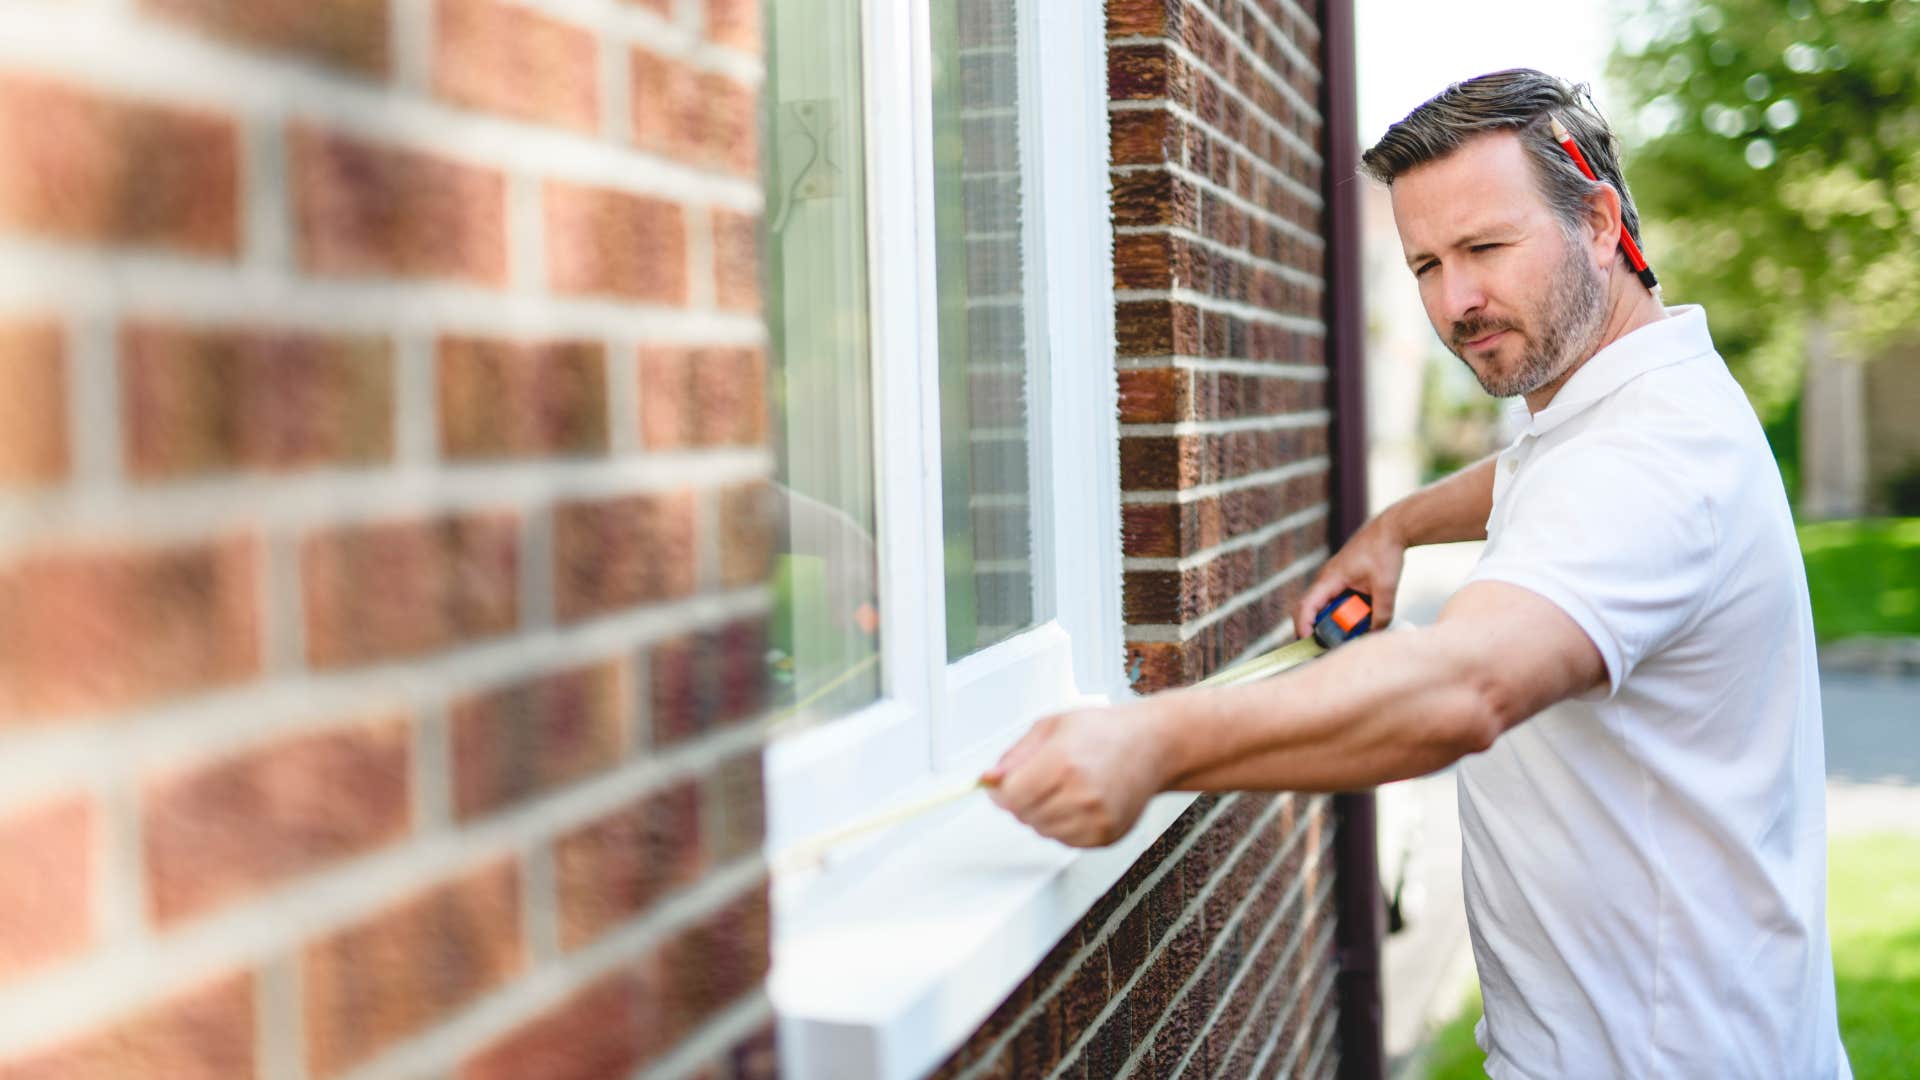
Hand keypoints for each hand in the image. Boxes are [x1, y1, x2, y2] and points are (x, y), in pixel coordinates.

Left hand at [982, 702, 1169, 847]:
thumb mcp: (1051, 727)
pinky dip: (1063, 825)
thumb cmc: (1104, 732)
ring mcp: (1096, 819)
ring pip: (1042, 831)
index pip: (1011, 797)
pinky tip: (1079, 801)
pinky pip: (1064, 841)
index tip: (1003, 784)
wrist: (1152, 746)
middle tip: (1042, 778)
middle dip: (1023, 799)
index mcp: (1063, 763)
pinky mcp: (1106, 836)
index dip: (1001, 792)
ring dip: (1042, 814)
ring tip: (1065, 787)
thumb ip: (1014, 756)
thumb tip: (988, 780)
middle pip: (1024, 816)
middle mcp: (1081, 795)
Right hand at [1293, 511, 1406, 638]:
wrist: (1392, 529)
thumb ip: (1382, 614)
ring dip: (1331, 620)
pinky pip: (1334, 599)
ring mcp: (1333, 578)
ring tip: (1346, 633)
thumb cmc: (1385, 552)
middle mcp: (1326, 579)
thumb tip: (1376, 634)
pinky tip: (1357, 618)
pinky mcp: (1343, 578)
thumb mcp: (1386, 587)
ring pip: (1323, 605)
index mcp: (1330, 578)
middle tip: (1325, 647)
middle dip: (1315, 628)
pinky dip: (1341, 611)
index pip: (1306, 606)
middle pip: (1310, 609)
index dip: (1303, 626)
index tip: (1308, 643)